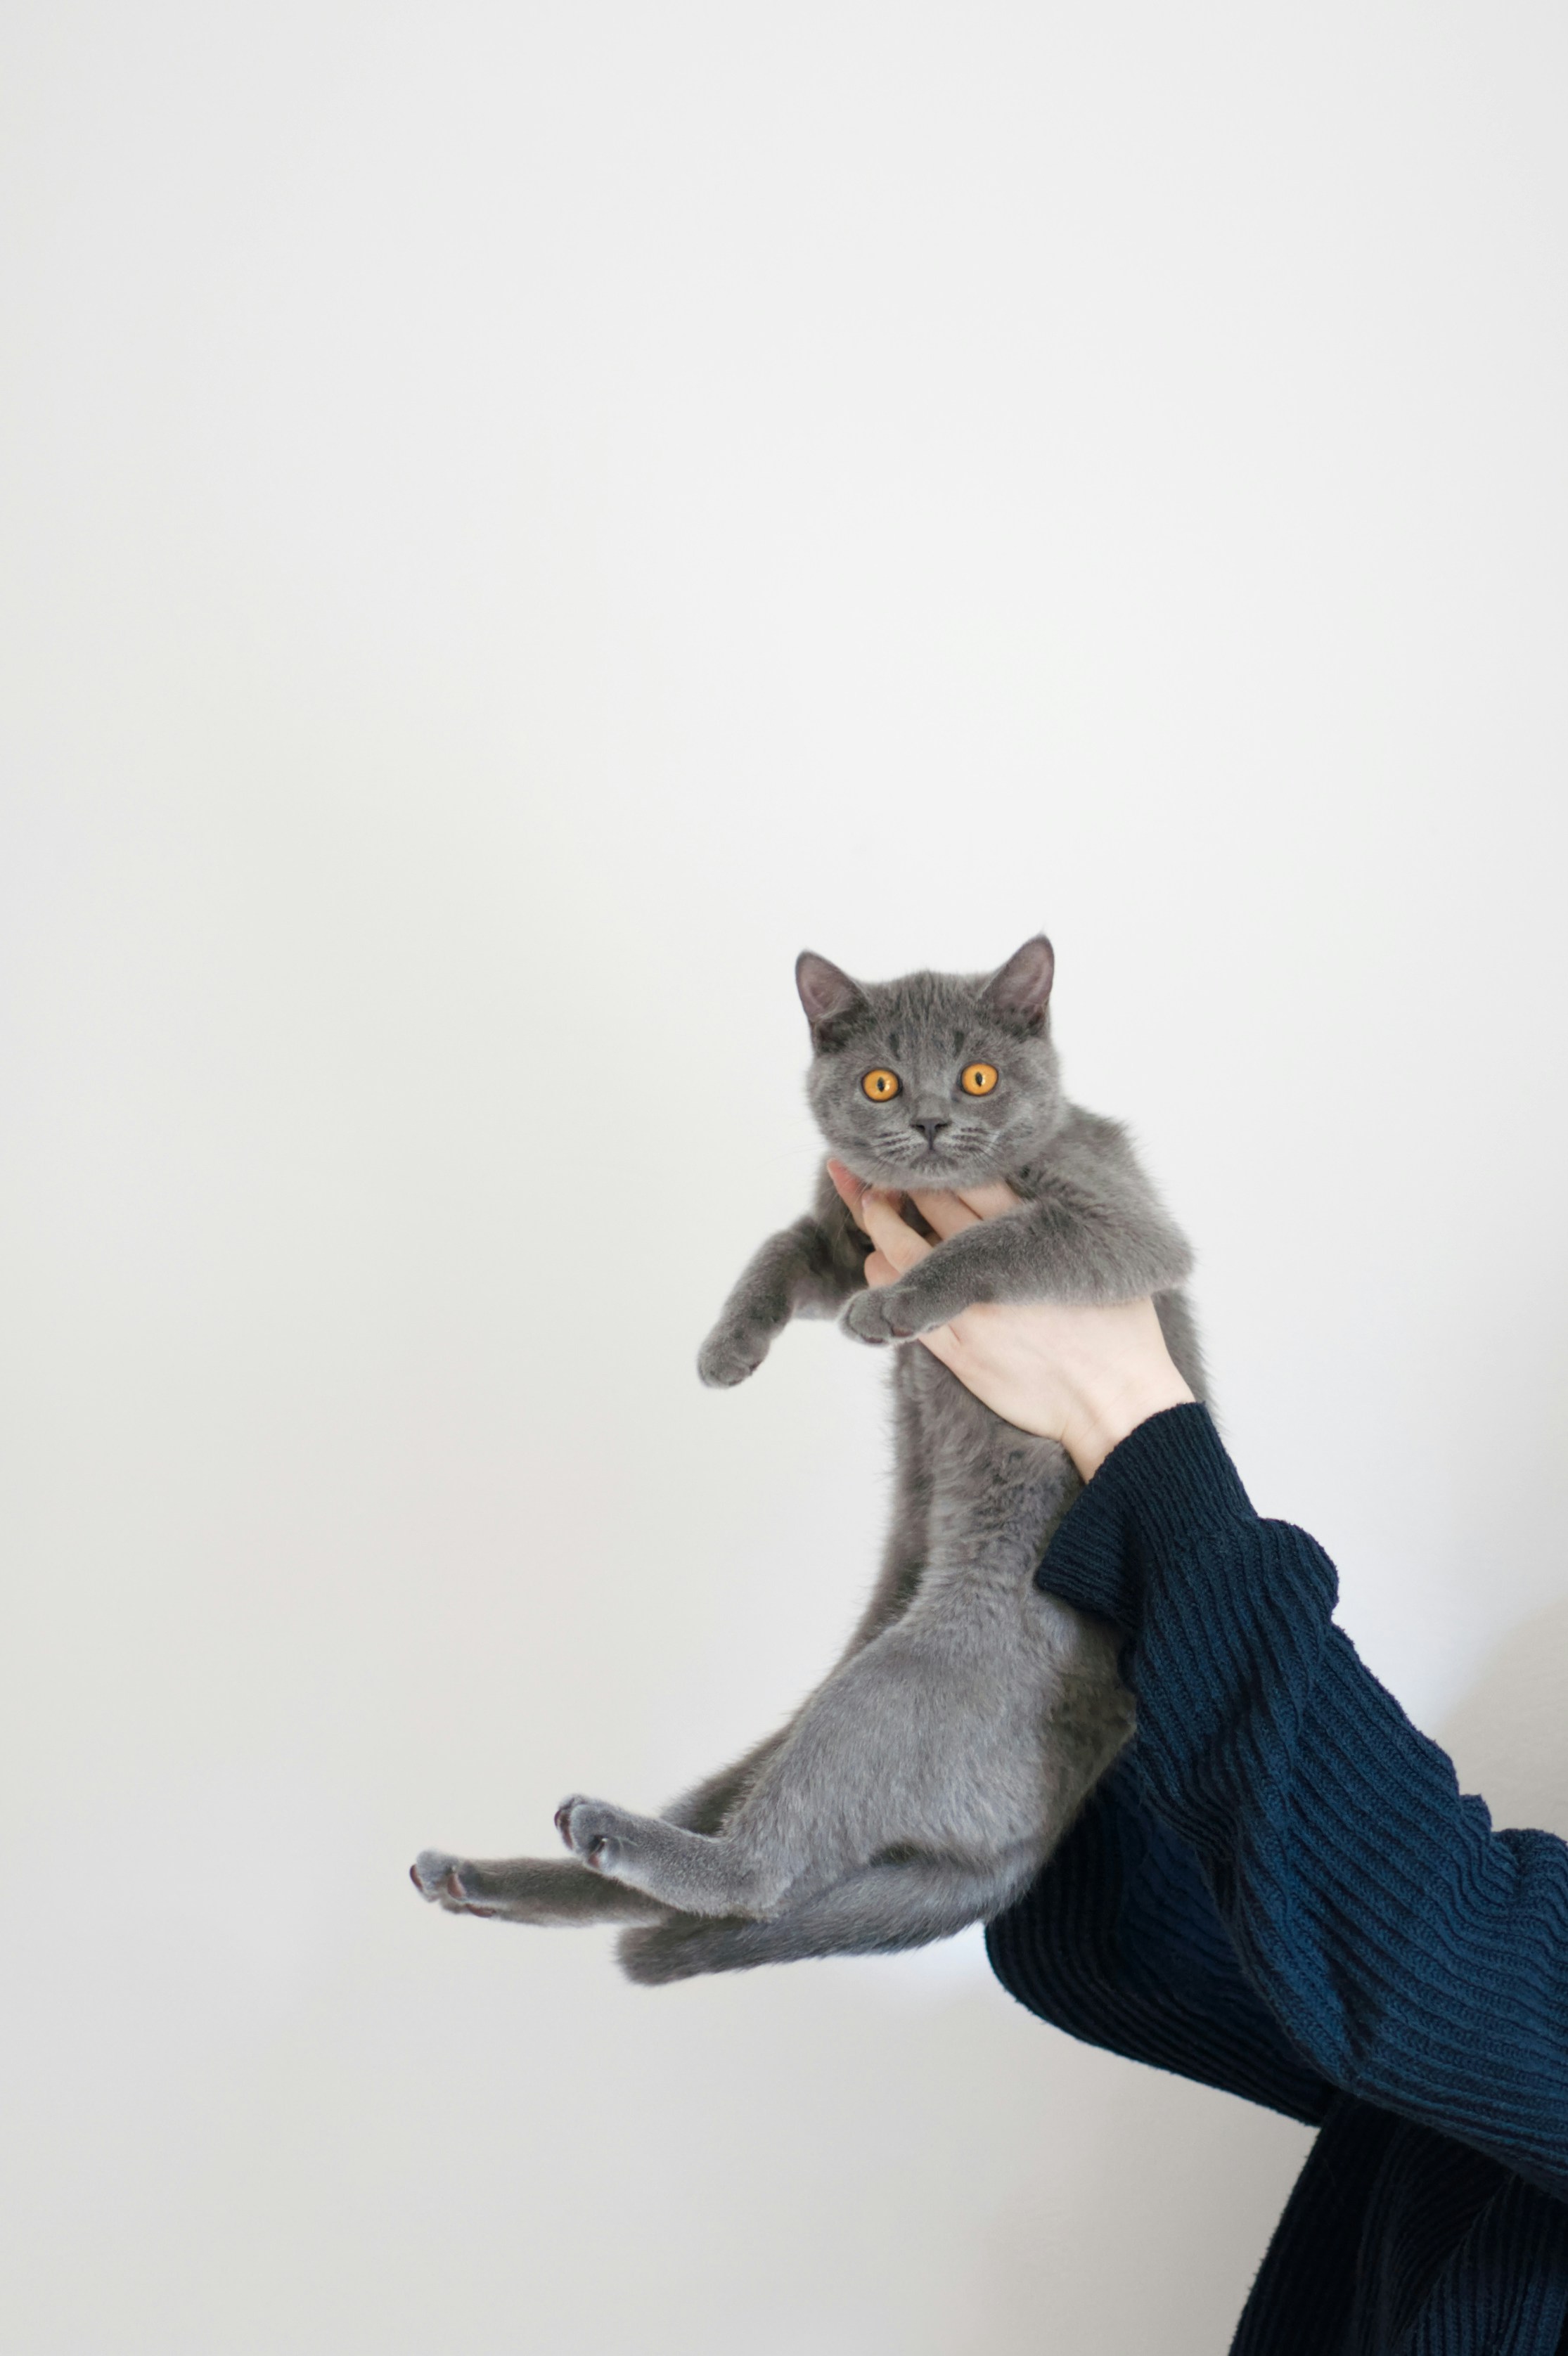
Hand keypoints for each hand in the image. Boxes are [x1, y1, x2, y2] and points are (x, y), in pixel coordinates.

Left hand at [826, 1161, 1193, 1481]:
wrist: (1113, 1403)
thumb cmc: (1120, 1333)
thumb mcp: (1098, 1260)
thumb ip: (1061, 1223)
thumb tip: (1030, 1187)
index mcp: (1034, 1234)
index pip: (973, 1177)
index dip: (942, 1160)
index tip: (926, 1150)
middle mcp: (996, 1264)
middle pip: (930, 1203)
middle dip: (899, 1182)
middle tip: (880, 1170)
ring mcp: (970, 1307)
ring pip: (899, 1249)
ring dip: (878, 1224)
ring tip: (873, 1208)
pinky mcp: (956, 1348)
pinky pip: (899, 1302)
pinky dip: (881, 1275)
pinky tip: (879, 1263)